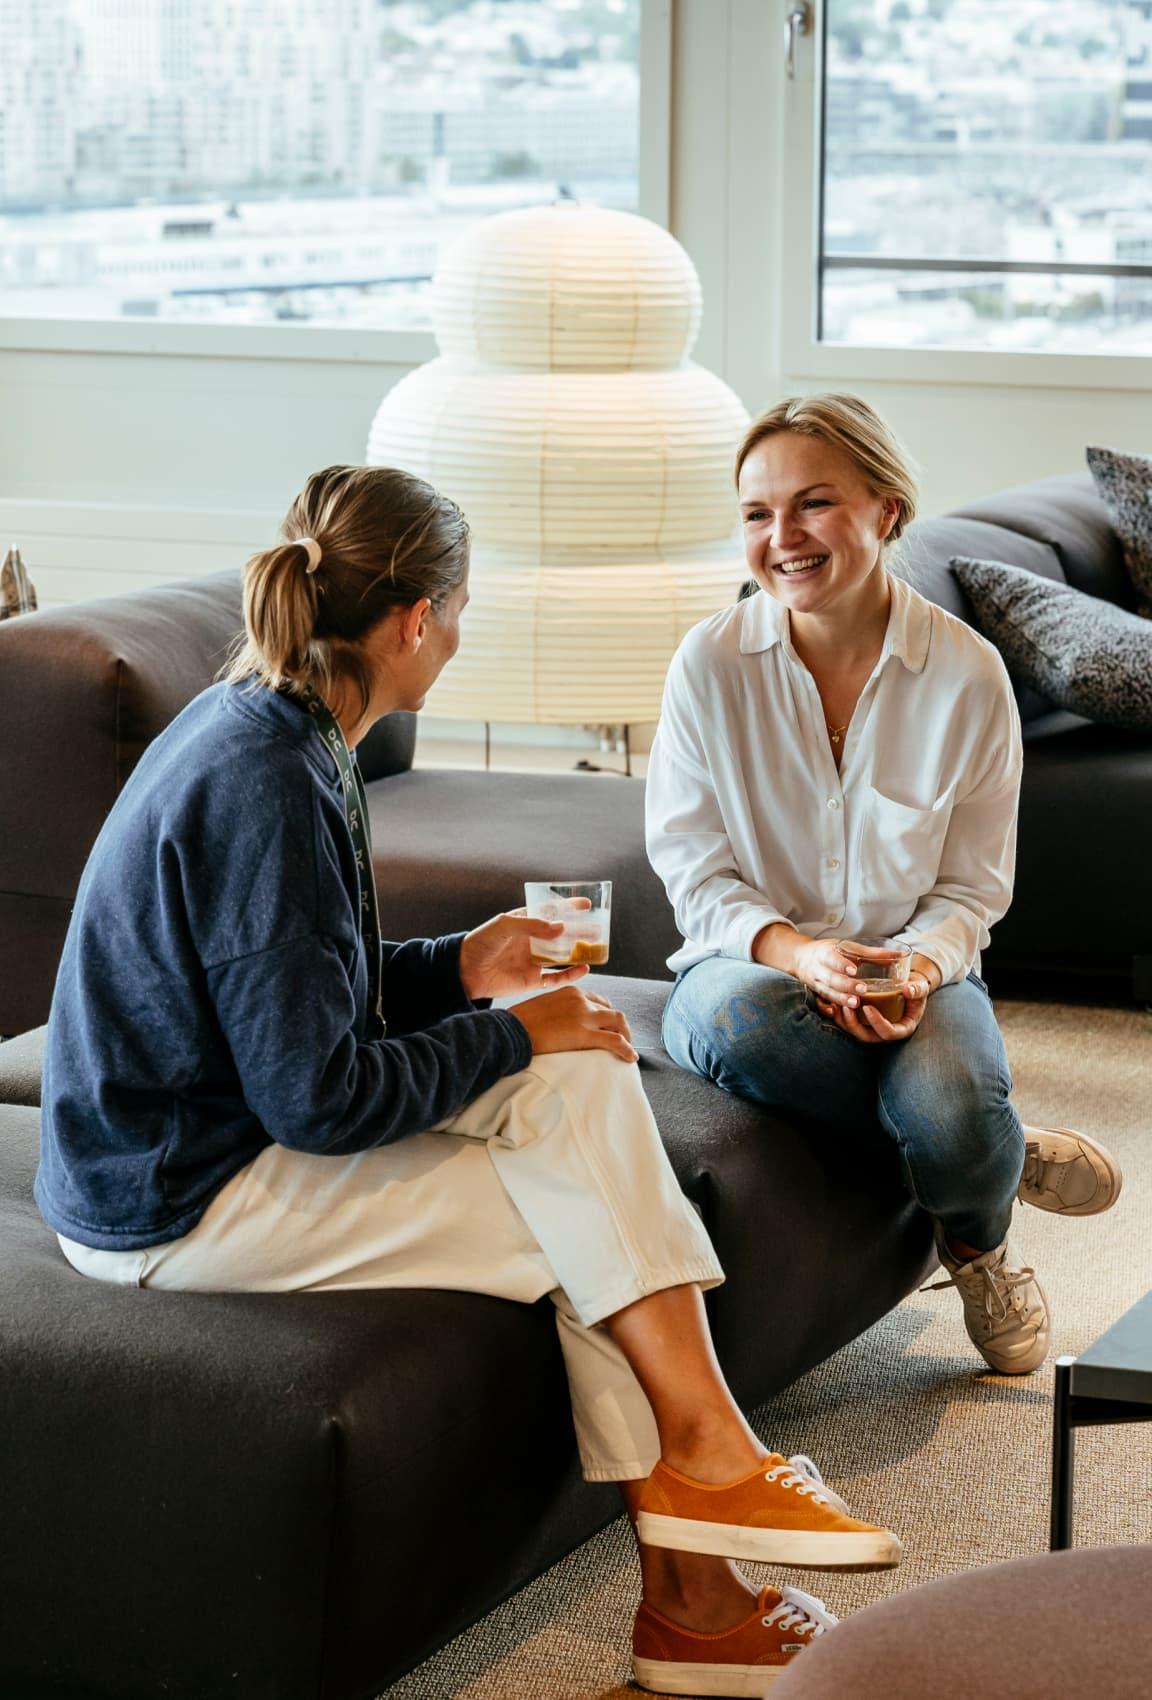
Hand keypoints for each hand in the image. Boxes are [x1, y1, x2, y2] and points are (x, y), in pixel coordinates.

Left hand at [459, 908, 589, 1000]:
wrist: (465, 971)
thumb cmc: (481, 943)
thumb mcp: (505, 925)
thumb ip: (533, 925)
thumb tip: (562, 928)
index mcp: (525, 923)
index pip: (551, 912)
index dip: (569, 908)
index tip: (587, 904)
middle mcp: (532, 941)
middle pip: (562, 935)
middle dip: (580, 931)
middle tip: (599, 929)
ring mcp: (533, 961)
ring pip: (563, 956)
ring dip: (580, 952)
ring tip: (597, 948)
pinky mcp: (532, 980)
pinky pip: (556, 977)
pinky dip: (571, 974)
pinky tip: (585, 968)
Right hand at [510, 985, 637, 1064]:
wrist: (512, 1030)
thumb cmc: (519, 1023)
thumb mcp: (542, 1006)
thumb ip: (557, 1010)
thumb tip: (560, 1025)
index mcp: (571, 991)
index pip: (599, 1000)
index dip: (607, 1015)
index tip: (607, 1027)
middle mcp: (581, 1000)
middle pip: (611, 1011)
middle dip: (620, 1026)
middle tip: (622, 1040)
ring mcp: (584, 1016)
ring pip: (619, 1022)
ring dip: (627, 1036)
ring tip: (628, 1050)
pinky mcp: (584, 1034)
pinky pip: (615, 1041)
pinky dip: (626, 1049)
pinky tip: (630, 1058)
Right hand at [790, 937, 869, 1009]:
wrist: (800, 958)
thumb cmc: (830, 951)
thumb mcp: (847, 947)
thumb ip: (871, 954)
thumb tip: (898, 956)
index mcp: (825, 953)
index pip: (832, 958)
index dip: (842, 964)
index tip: (855, 970)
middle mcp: (818, 969)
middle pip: (830, 978)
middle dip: (846, 985)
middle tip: (862, 990)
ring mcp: (815, 983)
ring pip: (826, 992)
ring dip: (840, 998)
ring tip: (855, 1004)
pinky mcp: (816, 993)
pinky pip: (819, 1002)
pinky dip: (825, 1008)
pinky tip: (833, 1013)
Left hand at [814, 953, 938, 1043]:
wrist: (908, 986)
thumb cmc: (915, 987)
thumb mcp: (920, 987)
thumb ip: (917, 989)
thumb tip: (908, 989)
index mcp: (902, 1028)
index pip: (888, 1033)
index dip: (876, 1023)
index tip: (867, 1007)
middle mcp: (885, 1032)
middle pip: (866, 1036)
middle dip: (853, 1023)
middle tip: (846, 1005)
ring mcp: (872, 1028)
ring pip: (853, 1031)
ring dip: (842, 1020)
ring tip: (836, 1002)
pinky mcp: (863, 1022)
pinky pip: (847, 1023)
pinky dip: (837, 1014)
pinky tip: (829, 1002)